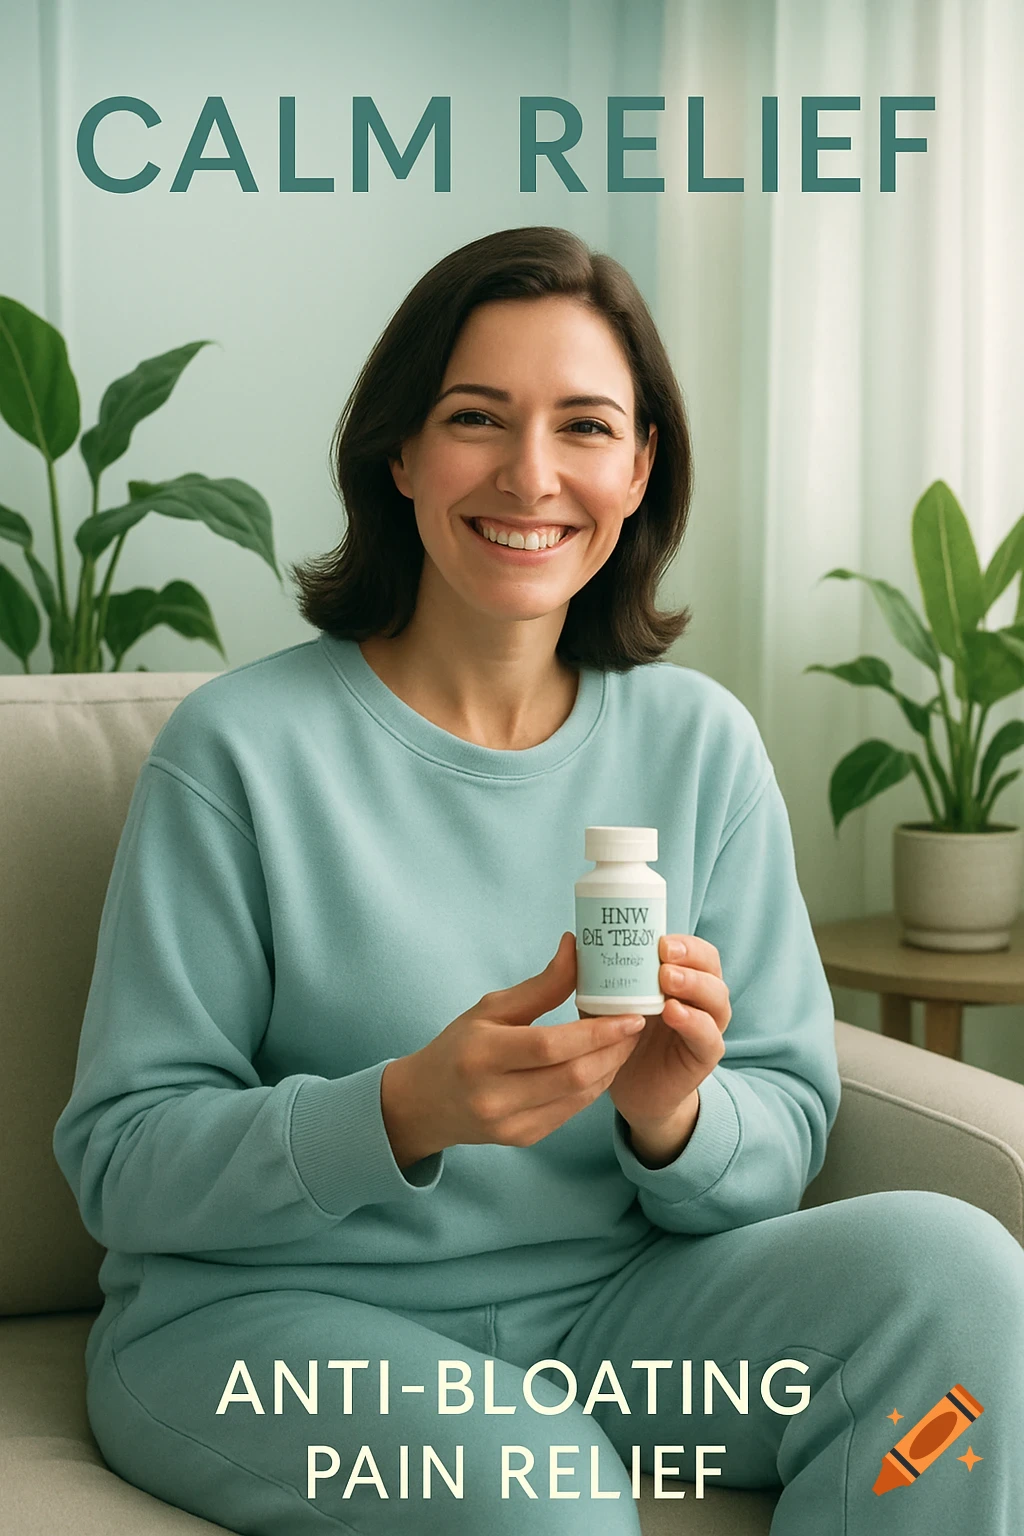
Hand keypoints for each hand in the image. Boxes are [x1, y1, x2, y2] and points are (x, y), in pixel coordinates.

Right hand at [381, 932, 645, 1168]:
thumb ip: (540, 985)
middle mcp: (493, 1096)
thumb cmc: (459, 1046)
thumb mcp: (491, 1008)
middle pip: (571, 1074)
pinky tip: (602, 1066)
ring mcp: (509, 1124)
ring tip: (624, 1043)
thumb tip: (575, 947)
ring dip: (609, 1069)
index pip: (551, 1045)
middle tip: (635, 1026)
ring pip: (578, 1097)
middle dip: (613, 1050)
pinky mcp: (522, 1139)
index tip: (629, 1015)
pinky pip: (570, 1113)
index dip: (596, 1031)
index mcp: (482, 1055)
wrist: (426, 1102)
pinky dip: (593, 1088)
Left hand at [605, 934, 730, 1165]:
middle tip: (664, 954)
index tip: (659, 939)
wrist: (631, 1089)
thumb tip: (571, 939)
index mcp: (680, 977)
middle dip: (691, 956)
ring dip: (695, 984)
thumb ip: (595, 974)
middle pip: (711, 966)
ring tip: (668, 981)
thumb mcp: (604, 1002)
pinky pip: (710, 1037)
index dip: (682, 941)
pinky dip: (695, 1023)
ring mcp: (706, 1026)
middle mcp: (699, 998)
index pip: (694, 949)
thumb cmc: (620, 1037)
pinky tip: (674, 1013)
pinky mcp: (704, 1056)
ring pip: (717, 998)